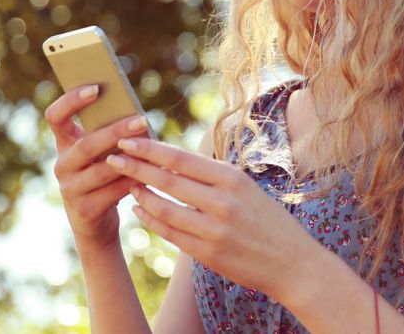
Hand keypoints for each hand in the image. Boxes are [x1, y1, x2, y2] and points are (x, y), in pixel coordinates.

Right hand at [44, 85, 152, 248]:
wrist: (95, 224)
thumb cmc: (104, 178)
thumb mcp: (102, 154)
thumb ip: (109, 134)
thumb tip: (136, 112)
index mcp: (65, 144)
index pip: (55, 117)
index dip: (71, 101)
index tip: (95, 88)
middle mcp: (62, 165)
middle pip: (85, 145)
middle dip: (115, 131)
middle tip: (141, 120)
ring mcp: (70, 188)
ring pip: (102, 170)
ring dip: (129, 158)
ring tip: (152, 147)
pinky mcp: (84, 209)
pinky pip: (113, 192)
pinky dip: (133, 181)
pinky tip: (152, 174)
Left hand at [105, 137, 321, 297]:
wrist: (292, 263)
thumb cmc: (268, 220)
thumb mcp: (246, 188)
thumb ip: (212, 176)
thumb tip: (171, 159)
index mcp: (232, 178)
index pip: (179, 159)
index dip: (148, 149)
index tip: (126, 140)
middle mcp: (222, 202)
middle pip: (166, 179)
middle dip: (134, 167)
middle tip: (111, 157)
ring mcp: (213, 229)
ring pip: (163, 207)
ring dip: (140, 194)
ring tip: (125, 184)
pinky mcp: (207, 253)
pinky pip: (169, 233)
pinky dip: (150, 219)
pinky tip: (139, 210)